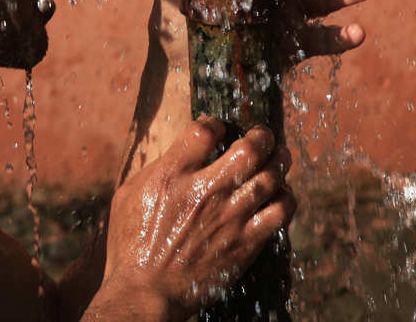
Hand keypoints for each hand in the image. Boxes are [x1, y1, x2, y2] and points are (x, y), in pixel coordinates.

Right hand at [94, 118, 294, 320]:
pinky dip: (286, 199)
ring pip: (270, 178)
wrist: (146, 291)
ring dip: (279, 162)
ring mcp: (229, 218)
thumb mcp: (128, 196)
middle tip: (262, 135)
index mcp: (170, 176)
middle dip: (260, 136)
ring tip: (280, 157)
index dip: (214, 123)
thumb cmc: (130, 245)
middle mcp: (204, 192)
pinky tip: (282, 195)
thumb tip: (177, 153)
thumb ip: (156, 170)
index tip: (216, 128)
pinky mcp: (245, 243)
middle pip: (248, 150)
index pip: (203, 131)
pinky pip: (280, 214)